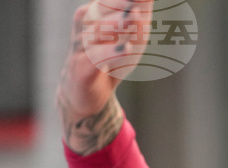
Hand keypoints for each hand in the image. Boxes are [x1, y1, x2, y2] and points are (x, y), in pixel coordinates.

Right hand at [56, 1, 151, 154]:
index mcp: (96, 12)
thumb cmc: (112, 59)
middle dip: (120, 4)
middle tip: (137, 1)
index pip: (111, 0)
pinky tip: (126, 49)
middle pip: (101, 9)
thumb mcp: (133, 37)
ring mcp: (82, 46)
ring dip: (117, 24)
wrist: (89, 95)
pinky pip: (96, 58)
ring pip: (98, 31)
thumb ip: (141, 14)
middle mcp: (86, 25)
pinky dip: (111, 52)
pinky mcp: (82, 67)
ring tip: (134, 16)